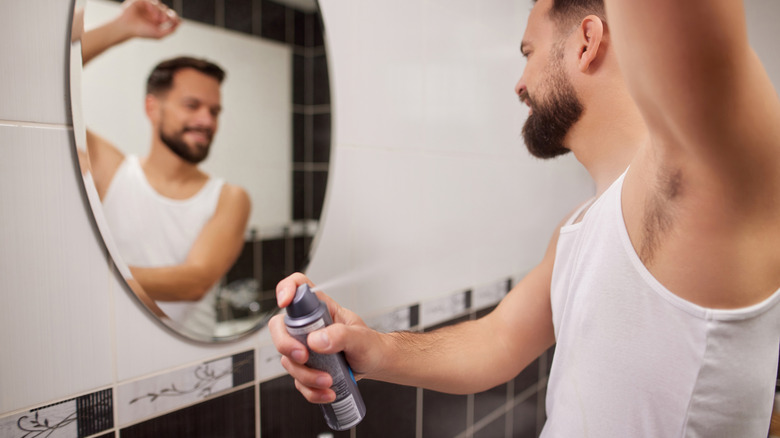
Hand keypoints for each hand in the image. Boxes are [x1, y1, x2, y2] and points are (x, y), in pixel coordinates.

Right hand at [117, 0, 179, 39]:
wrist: (127, 28)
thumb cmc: (142, 32)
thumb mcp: (159, 34)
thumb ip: (171, 30)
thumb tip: (180, 22)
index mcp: (158, 21)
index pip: (170, 16)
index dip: (175, 17)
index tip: (176, 20)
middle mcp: (154, 13)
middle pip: (167, 10)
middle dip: (168, 15)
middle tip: (163, 20)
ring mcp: (148, 7)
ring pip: (161, 5)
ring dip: (160, 11)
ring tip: (156, 18)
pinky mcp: (142, 1)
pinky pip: (152, 1)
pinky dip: (153, 6)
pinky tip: (150, 11)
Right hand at [269, 273, 385, 402]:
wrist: (376, 365)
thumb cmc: (371, 345)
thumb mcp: (362, 338)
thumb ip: (342, 335)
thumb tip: (316, 340)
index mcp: (321, 309)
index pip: (298, 287)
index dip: (286, 289)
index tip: (284, 303)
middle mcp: (309, 327)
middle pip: (280, 327)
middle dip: (286, 345)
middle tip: (303, 357)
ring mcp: (305, 348)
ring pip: (288, 360)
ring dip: (305, 375)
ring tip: (328, 381)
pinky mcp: (307, 368)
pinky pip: (298, 381)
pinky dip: (310, 390)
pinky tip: (327, 392)